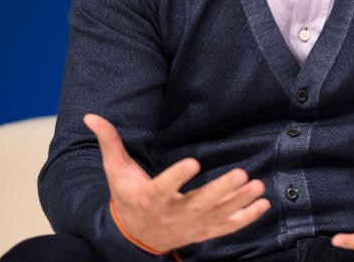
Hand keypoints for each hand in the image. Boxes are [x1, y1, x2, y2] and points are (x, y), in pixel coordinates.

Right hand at [83, 113, 270, 252]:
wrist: (135, 236)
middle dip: (220, 190)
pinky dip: (246, 217)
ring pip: (217, 216)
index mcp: (151, 198)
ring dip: (239, 202)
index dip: (178, 176)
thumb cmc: (128, 197)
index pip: (164, 187)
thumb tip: (91, 116)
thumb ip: (109, 142)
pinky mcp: (204, 232)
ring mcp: (191, 226)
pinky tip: (262, 204)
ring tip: (256, 186)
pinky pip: (227, 227)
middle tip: (239, 173)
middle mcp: (173, 214)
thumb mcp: (115, 171)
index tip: (193, 161)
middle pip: (198, 204)